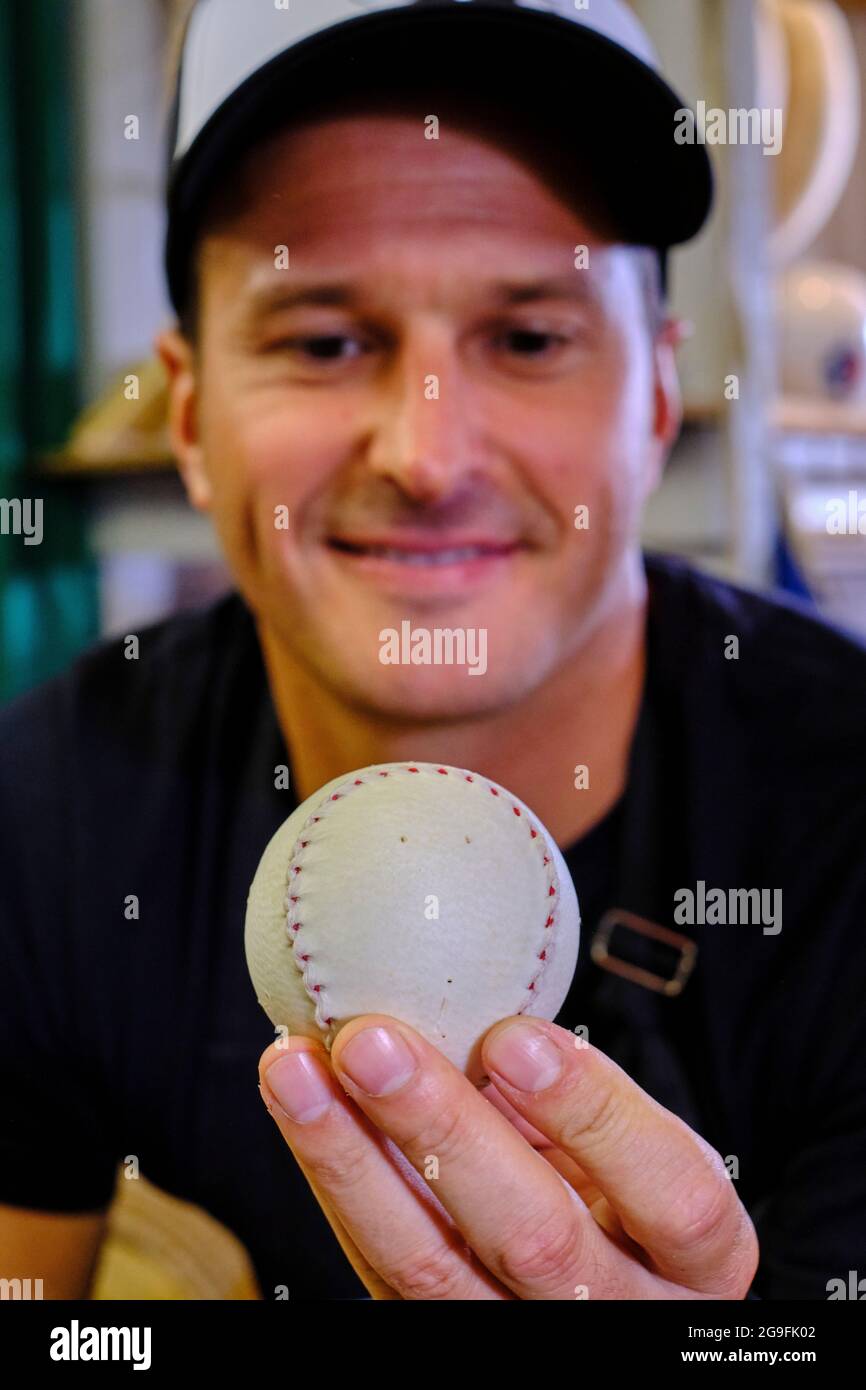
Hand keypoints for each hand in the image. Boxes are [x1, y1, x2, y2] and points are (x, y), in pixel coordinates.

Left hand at [257, 1015, 758, 1299]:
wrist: (600, 1285)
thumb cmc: (619, 1185)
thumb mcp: (636, 1144)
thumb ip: (579, 1097)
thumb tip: (483, 1010)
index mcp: (699, 1258)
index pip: (675, 1195)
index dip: (596, 1115)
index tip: (514, 1035)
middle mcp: (622, 1314)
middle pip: (537, 1237)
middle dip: (443, 1131)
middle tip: (371, 1041)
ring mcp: (524, 1341)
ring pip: (429, 1269)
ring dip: (350, 1158)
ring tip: (295, 1067)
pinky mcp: (444, 1340)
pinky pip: (378, 1268)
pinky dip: (333, 1179)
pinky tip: (301, 1104)